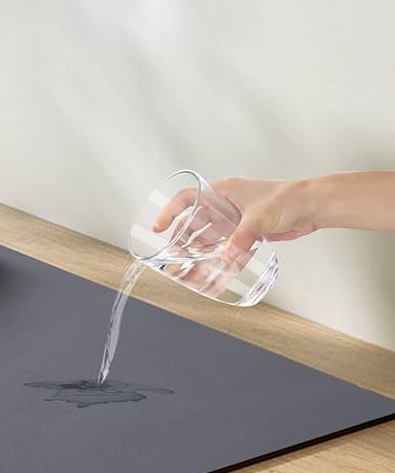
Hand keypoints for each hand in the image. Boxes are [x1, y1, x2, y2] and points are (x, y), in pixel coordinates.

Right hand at [154, 177, 316, 263]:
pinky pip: (228, 253)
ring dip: (199, 258)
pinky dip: (222, 266)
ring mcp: (233, 223)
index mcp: (220, 193)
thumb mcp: (259, 217)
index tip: (159, 229)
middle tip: (172, 259)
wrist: (312, 207)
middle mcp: (223, 208)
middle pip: (194, 226)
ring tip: (188, 274)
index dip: (170, 213)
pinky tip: (215, 280)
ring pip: (209, 242)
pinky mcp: (245, 237)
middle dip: (182, 243)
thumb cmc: (287, 198)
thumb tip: (227, 258)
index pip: (186, 199)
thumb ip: (242, 238)